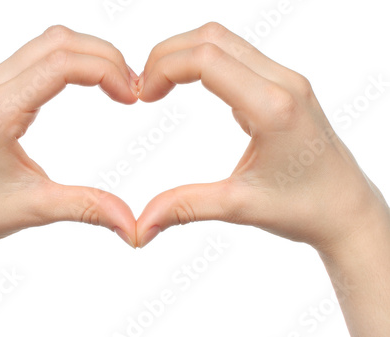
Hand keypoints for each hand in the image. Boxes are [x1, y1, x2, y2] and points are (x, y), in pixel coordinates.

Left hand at [0, 25, 138, 254]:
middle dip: (104, 57)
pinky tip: (91, 82)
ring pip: (50, 42)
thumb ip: (88, 208)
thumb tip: (133, 226)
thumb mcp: (37, 209)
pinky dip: (73, 61)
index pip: (60, 64)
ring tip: (117, 84)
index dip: (105, 70)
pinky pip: (40, 55)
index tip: (132, 97)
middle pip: (58, 42)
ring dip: (90, 55)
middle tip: (132, 89)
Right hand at [136, 22, 389, 251]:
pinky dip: (205, 63)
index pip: (206, 60)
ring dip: (185, 55)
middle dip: (167, 55)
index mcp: (273, 108)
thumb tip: (142, 225)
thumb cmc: (303, 208)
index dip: (164, 69)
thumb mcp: (239, 207)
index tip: (143, 97)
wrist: (345, 209)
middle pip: (212, 38)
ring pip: (225, 41)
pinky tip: (190, 88)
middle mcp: (283, 83)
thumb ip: (185, 208)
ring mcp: (286, 81)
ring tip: (161, 86)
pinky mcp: (284, 86)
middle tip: (145, 89)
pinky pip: (238, 56)